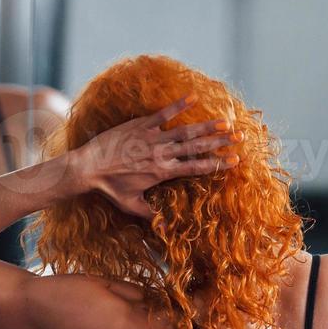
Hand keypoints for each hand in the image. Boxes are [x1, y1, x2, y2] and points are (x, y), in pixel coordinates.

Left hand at [65, 95, 238, 218]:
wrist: (88, 167)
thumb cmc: (109, 188)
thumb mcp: (131, 205)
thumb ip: (150, 215)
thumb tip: (166, 231)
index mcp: (162, 173)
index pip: (196, 168)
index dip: (217, 164)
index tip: (235, 160)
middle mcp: (161, 154)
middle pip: (196, 147)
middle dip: (220, 142)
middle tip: (239, 137)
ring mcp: (152, 138)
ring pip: (185, 130)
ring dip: (206, 125)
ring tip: (225, 121)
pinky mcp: (141, 125)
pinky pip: (163, 113)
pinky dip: (179, 105)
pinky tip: (194, 98)